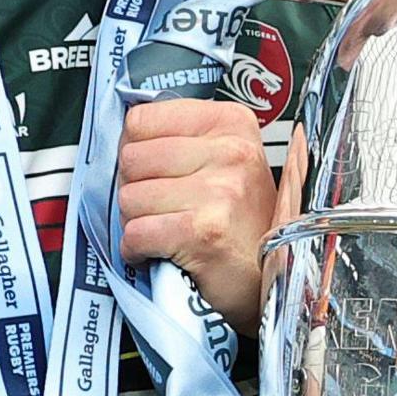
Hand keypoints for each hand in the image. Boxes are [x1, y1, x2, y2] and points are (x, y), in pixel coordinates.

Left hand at [117, 98, 275, 328]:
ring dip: (137, 222)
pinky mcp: (203, 232)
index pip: (142, 119)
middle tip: (161, 207)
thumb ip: (180, 138)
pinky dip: (137, 250)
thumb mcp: (224, 160)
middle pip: (132, 158)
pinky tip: (159, 251)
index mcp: (231, 123)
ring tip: (165, 229)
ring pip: (129, 198)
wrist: (274, 276)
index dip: (137, 149)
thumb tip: (122, 138)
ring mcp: (220, 191)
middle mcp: (231, 151)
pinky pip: (135, 234)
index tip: (154, 171)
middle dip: (135, 188)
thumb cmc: (241, 221)